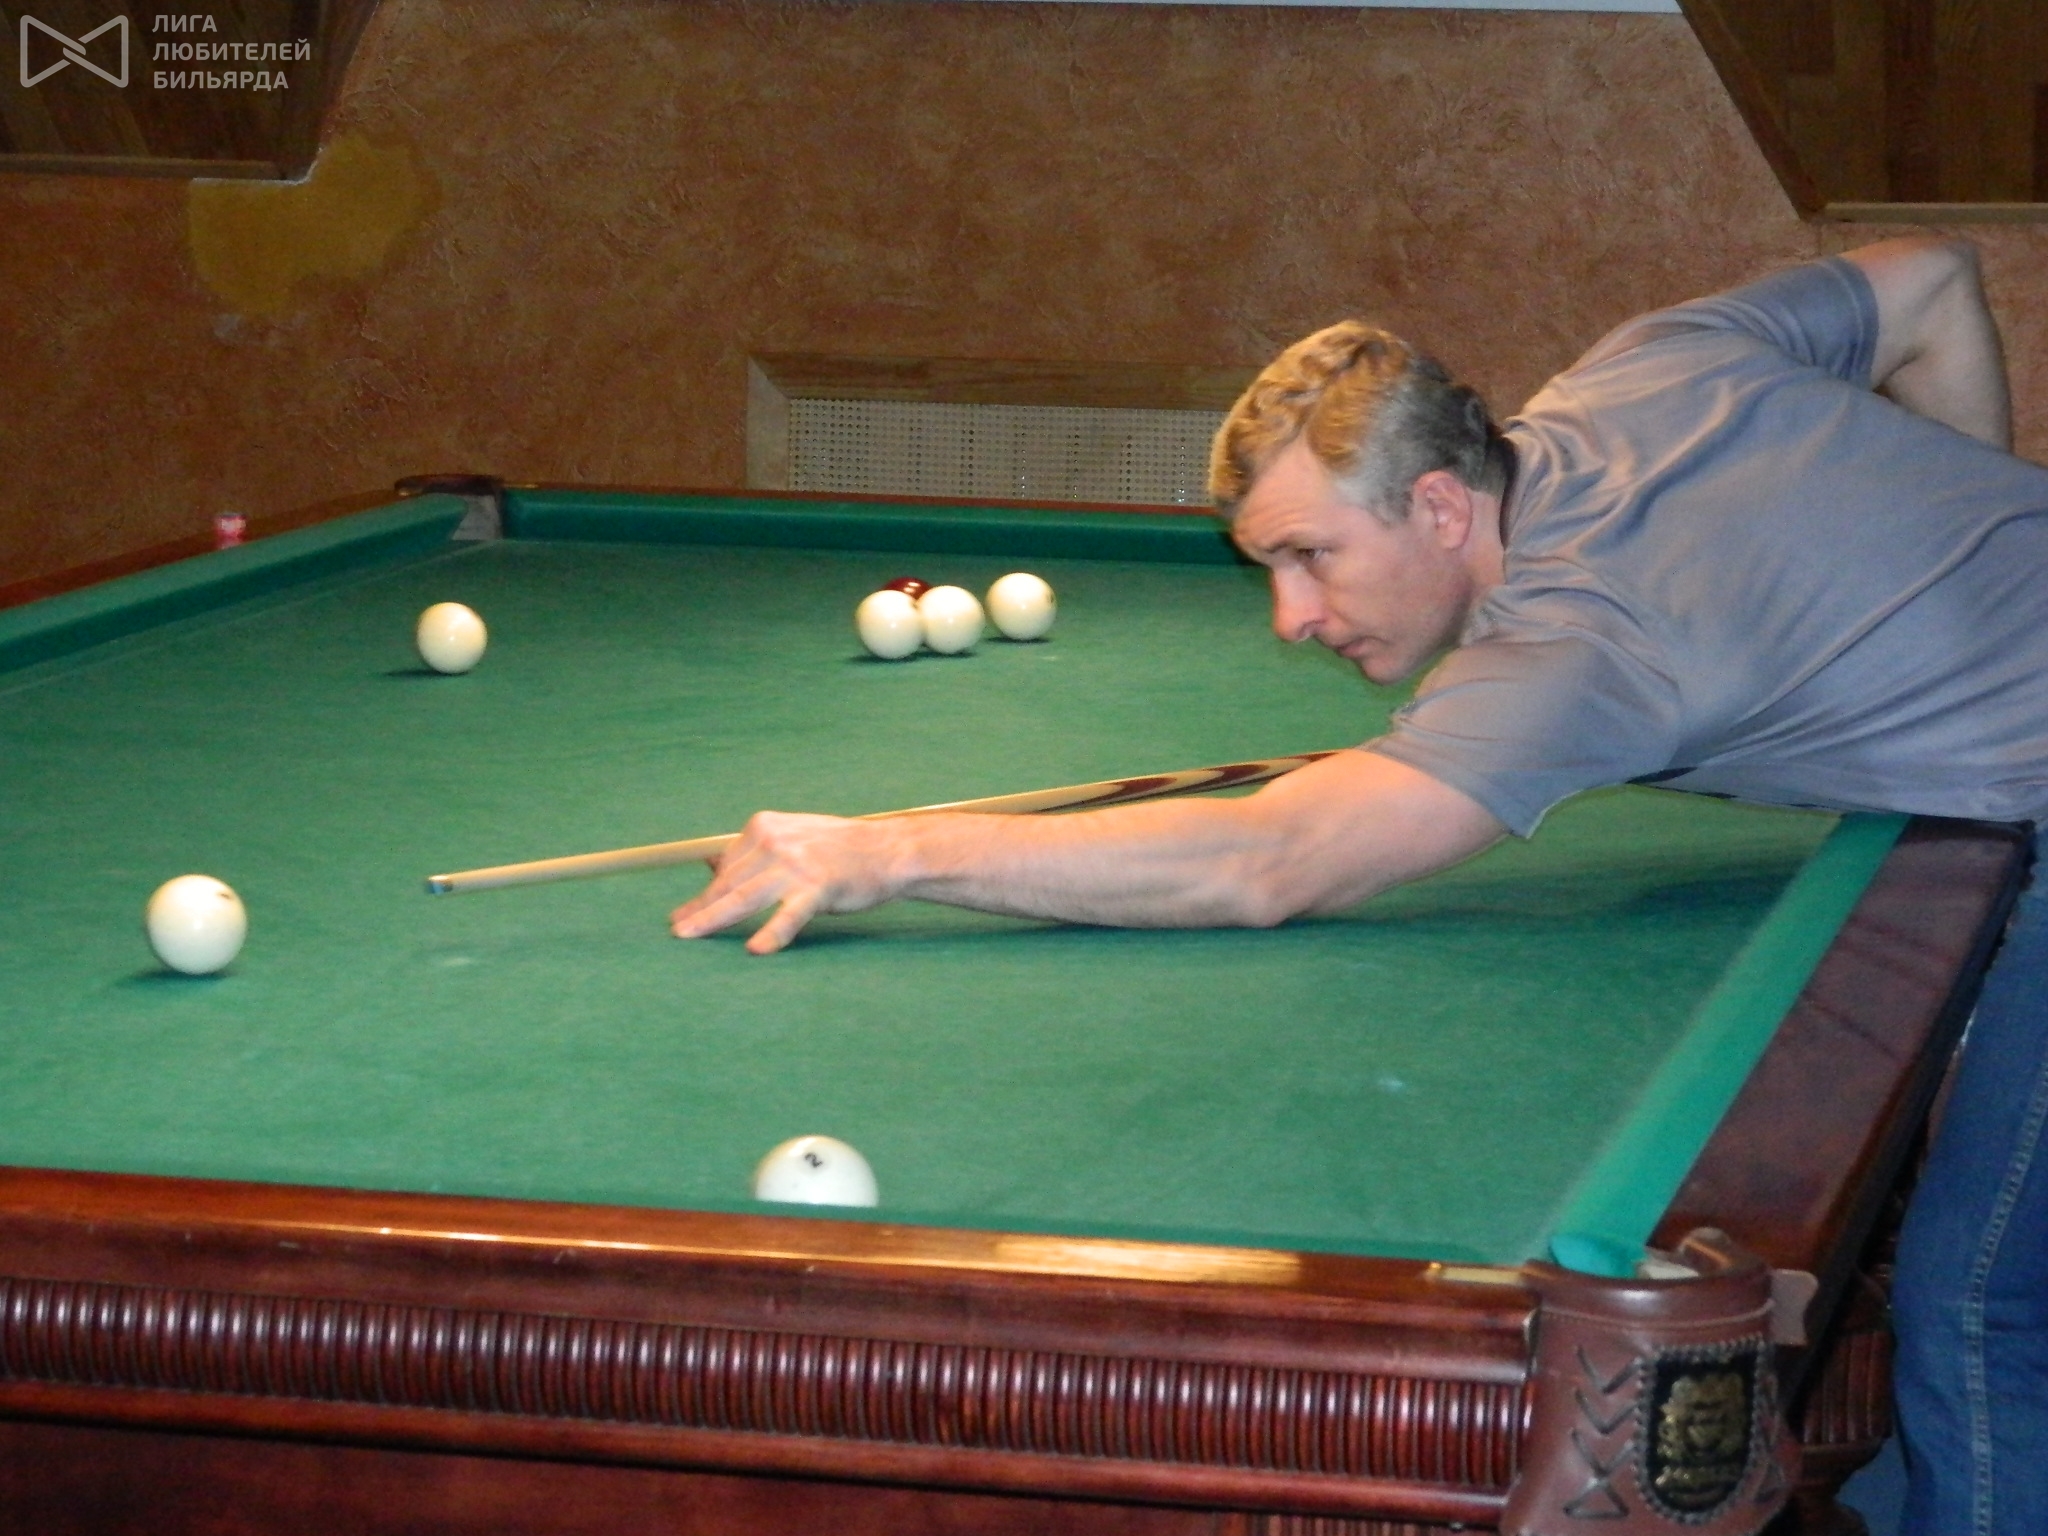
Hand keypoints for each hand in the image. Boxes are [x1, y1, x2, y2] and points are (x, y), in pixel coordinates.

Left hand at [670, 812, 905, 954]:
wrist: (887, 850)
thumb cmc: (837, 849)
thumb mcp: (791, 836)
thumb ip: (753, 851)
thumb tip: (708, 864)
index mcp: (764, 826)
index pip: (726, 866)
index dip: (704, 894)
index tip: (682, 915)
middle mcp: (775, 841)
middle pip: (728, 883)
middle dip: (700, 909)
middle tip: (677, 930)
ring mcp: (795, 865)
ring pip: (744, 898)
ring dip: (713, 920)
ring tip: (690, 936)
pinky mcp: (818, 887)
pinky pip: (788, 916)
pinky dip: (772, 933)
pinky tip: (756, 948)